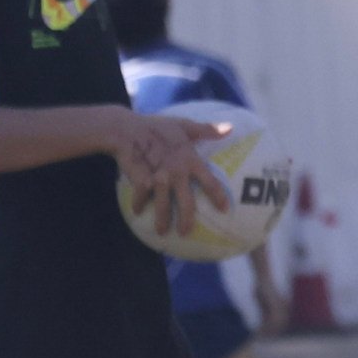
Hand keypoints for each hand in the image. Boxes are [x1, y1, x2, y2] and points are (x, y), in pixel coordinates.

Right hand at [109, 108, 228, 239]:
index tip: (225, 209)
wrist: (127, 130)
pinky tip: (137, 212)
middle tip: (186, 232)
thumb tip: (230, 128)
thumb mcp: (184, 125)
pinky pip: (142, 197)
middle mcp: (177, 173)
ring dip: (162, 220)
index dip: (218, 196)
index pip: (210, 182)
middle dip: (187, 220)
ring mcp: (159, 179)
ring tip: (161, 232)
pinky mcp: (141, 181)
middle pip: (187, 202)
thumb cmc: (156, 126)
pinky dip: (139, 205)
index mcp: (190, 160)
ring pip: (163, 205)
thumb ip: (206, 130)